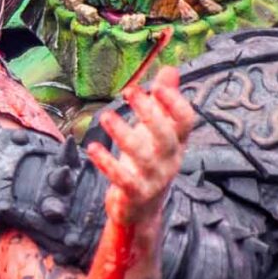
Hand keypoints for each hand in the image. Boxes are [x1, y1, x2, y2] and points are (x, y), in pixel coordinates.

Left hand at [89, 66, 193, 228]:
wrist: (141, 209)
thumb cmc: (149, 162)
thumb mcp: (156, 131)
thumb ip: (162, 101)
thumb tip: (171, 69)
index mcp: (177, 142)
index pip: (186, 121)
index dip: (175, 103)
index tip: (158, 85)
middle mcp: (169, 160)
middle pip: (166, 136)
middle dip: (149, 113)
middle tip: (130, 91)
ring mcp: (154, 179)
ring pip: (142, 156)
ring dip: (123, 134)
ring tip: (106, 116)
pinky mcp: (135, 194)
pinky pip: (122, 179)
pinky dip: (107, 163)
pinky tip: (91, 147)